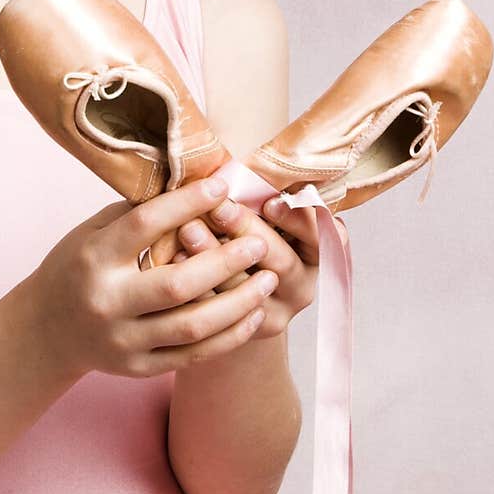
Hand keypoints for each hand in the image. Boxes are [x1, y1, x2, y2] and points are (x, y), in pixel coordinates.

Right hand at [30, 177, 281, 379]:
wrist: (45, 330)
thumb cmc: (76, 268)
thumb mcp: (91, 232)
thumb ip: (136, 214)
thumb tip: (191, 185)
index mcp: (95, 258)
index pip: (146, 225)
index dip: (187, 203)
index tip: (222, 186)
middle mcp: (108, 301)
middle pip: (178, 284)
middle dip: (226, 261)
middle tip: (259, 241)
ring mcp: (123, 340)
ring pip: (193, 326)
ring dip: (238, 302)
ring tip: (269, 279)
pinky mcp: (138, 368)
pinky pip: (193, 356)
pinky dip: (228, 336)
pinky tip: (252, 315)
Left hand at [172, 191, 347, 338]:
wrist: (238, 296)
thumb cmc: (253, 238)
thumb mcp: (270, 219)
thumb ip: (266, 197)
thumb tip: (245, 160)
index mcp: (316, 256)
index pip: (319, 236)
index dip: (297, 219)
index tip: (269, 202)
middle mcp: (301, 288)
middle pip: (280, 262)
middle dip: (248, 231)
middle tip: (219, 208)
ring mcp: (275, 315)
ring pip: (247, 288)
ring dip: (215, 256)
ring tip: (187, 229)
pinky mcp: (243, 332)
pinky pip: (220, 311)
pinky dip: (196, 285)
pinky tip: (174, 259)